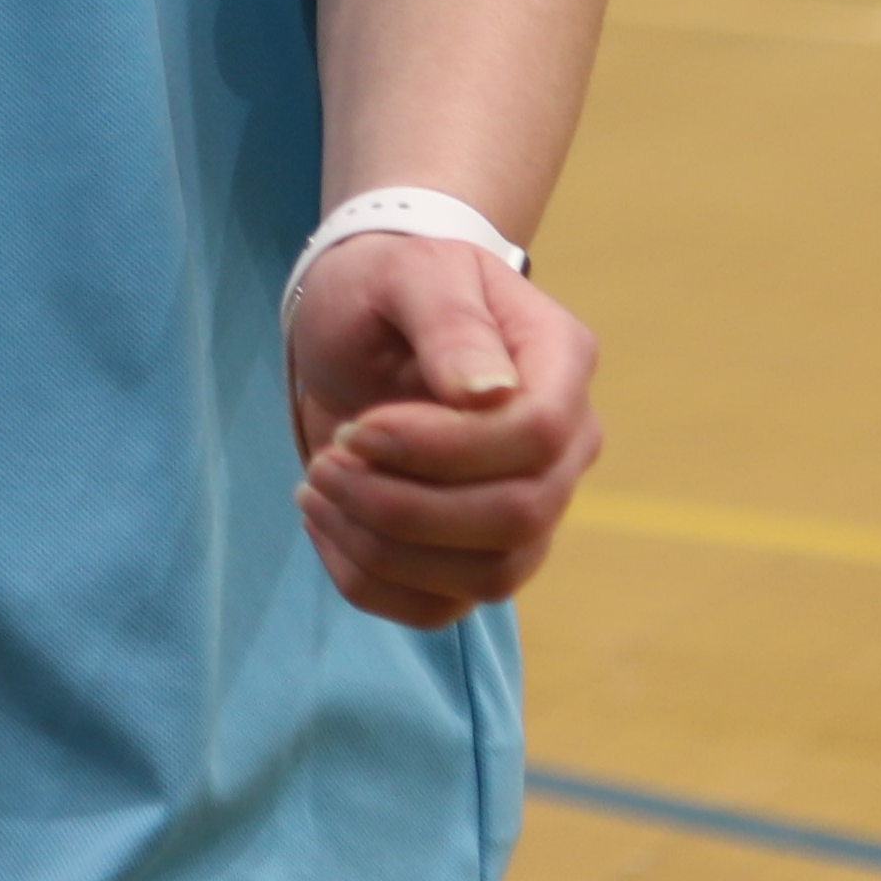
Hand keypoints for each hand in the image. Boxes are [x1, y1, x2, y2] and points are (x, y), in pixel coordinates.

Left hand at [289, 234, 602, 626]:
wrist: (359, 314)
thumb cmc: (386, 282)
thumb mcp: (406, 271)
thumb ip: (448, 321)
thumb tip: (488, 393)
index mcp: (558, 363)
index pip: (539, 435)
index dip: (446, 448)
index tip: (360, 427)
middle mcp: (564, 446)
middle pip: (518, 519)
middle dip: (405, 505)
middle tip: (327, 462)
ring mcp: (529, 507)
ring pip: (486, 577)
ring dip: (383, 546)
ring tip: (316, 487)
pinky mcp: (477, 551)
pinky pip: (439, 609)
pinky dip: (369, 582)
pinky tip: (324, 522)